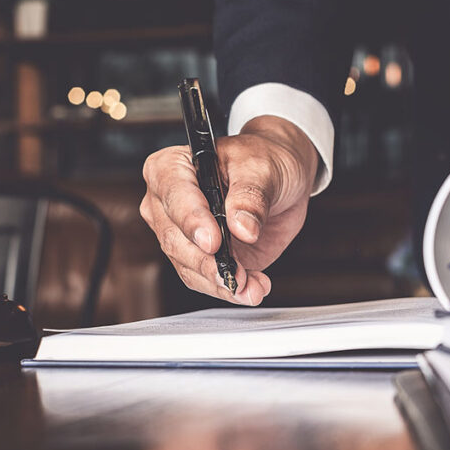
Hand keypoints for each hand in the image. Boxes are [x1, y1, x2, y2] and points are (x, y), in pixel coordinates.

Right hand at [140, 115, 318, 304]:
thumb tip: (242, 227)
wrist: (281, 178)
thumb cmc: (265, 159)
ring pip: (188, 267)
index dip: (192, 222)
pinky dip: (229, 289)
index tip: (213, 242)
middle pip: (175, 240)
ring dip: (220, 282)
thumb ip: (250, 196)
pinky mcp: (200, 257)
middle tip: (236, 273)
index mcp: (173, 167)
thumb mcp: (262, 168)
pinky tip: (252, 288)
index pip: (174, 197)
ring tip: (252, 286)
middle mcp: (168, 202)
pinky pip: (204, 280)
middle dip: (207, 263)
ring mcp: (182, 233)